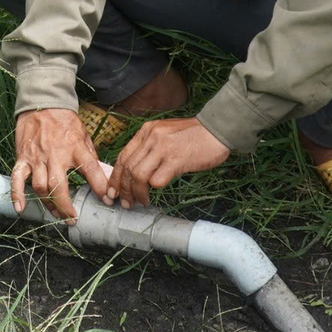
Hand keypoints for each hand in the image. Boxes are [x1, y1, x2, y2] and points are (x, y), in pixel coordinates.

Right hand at [11, 108, 113, 223]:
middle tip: (72, 219)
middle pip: (59, 187)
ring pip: (40, 187)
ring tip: (56, 214)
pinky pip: (17, 178)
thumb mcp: (84, 137)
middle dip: (66, 207)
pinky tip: (20, 208)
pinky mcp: (22, 157)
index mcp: (76, 148)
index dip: (100, 187)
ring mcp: (37, 157)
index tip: (107, 200)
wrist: (43, 104)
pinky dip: (17, 194)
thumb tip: (108, 176)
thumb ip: (92, 158)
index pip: (91, 169)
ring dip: (48, 204)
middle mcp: (56, 154)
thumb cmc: (66, 123)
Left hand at [108, 118, 228, 207]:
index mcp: (146, 131)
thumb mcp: (165, 133)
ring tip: (141, 202)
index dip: (116, 177)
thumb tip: (136, 171)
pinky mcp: (176, 159)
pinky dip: (154, 189)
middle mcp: (151, 137)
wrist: (217, 129)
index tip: (113, 191)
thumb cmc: (194, 135)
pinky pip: (157, 180)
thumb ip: (150, 147)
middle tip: (125, 202)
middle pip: (128, 168)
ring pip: (138, 175)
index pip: (123, 156)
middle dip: (123, 189)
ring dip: (136, 193)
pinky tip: (156, 195)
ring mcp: (163, 148)